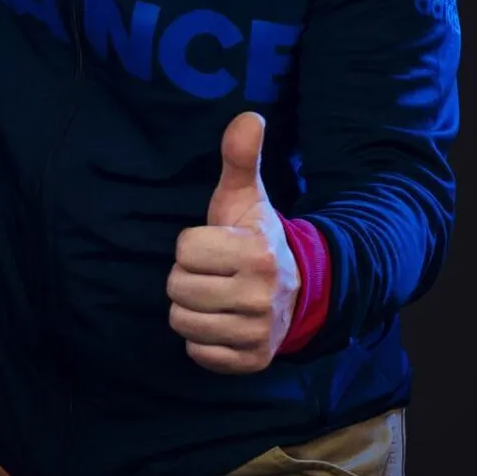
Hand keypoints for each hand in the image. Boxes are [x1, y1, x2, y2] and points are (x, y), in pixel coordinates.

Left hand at [166, 113, 299, 373]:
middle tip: (213, 272)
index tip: (214, 244)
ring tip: (215, 296)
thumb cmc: (255, 238)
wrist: (298, 289)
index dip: (192, 245)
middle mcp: (260, 295)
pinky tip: (221, 323)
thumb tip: (248, 116)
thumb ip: (240, 158)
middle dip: (187, 277)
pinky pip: (198, 354)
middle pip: (178, 288)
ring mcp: (257, 331)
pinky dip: (202, 341)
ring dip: (191, 309)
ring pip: (183, 322)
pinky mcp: (251, 360)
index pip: (185, 250)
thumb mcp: (247, 197)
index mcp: (257, 252)